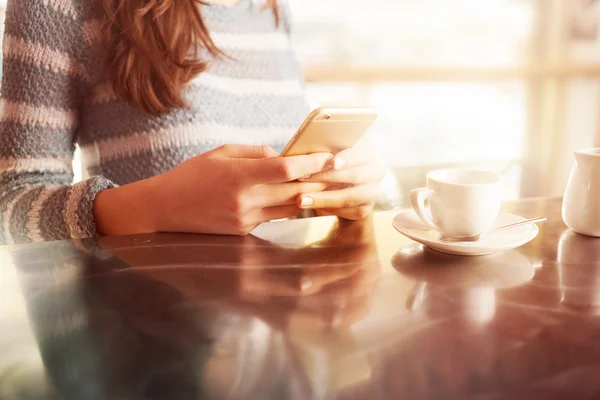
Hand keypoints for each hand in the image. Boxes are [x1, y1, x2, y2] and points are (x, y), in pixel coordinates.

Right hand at [94, 144, 331, 235]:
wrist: (164, 210)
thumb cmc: (191, 176)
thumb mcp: (220, 153)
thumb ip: (254, 153)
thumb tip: (282, 156)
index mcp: (239, 177)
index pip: (286, 170)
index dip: (312, 164)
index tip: (332, 157)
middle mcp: (246, 201)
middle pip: (294, 192)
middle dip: (319, 181)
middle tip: (340, 171)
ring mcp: (246, 220)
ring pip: (289, 208)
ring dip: (306, 195)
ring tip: (322, 183)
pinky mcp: (244, 232)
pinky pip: (274, 217)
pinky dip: (284, 205)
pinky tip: (292, 196)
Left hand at [295, 144, 385, 219]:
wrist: (344, 187)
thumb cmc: (332, 166)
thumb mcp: (329, 156)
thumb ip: (323, 154)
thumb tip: (301, 155)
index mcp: (367, 154)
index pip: (360, 154)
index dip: (347, 158)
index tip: (332, 162)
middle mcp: (375, 172)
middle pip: (353, 175)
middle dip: (326, 177)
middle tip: (302, 178)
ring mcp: (372, 192)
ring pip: (349, 197)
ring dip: (323, 199)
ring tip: (301, 199)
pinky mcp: (364, 209)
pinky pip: (346, 211)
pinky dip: (327, 208)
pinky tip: (311, 206)